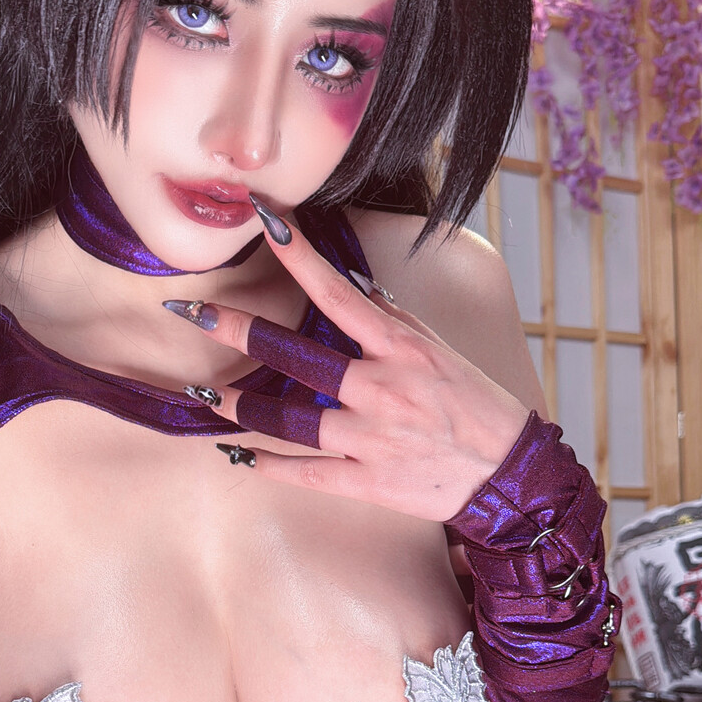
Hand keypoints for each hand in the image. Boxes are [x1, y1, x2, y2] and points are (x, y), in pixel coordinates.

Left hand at [167, 212, 528, 522]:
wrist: (508, 476)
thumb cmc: (475, 407)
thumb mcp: (440, 352)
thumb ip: (393, 322)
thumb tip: (353, 290)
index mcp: (400, 348)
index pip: (337, 293)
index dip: (298, 255)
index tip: (264, 221)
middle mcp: (380, 388)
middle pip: (296, 354)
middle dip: (239, 331)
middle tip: (193, 314)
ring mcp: (371, 438)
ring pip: (290, 420)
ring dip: (240, 405)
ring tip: (204, 395)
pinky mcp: (368, 481)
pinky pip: (307, 472)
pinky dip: (269, 465)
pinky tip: (238, 455)